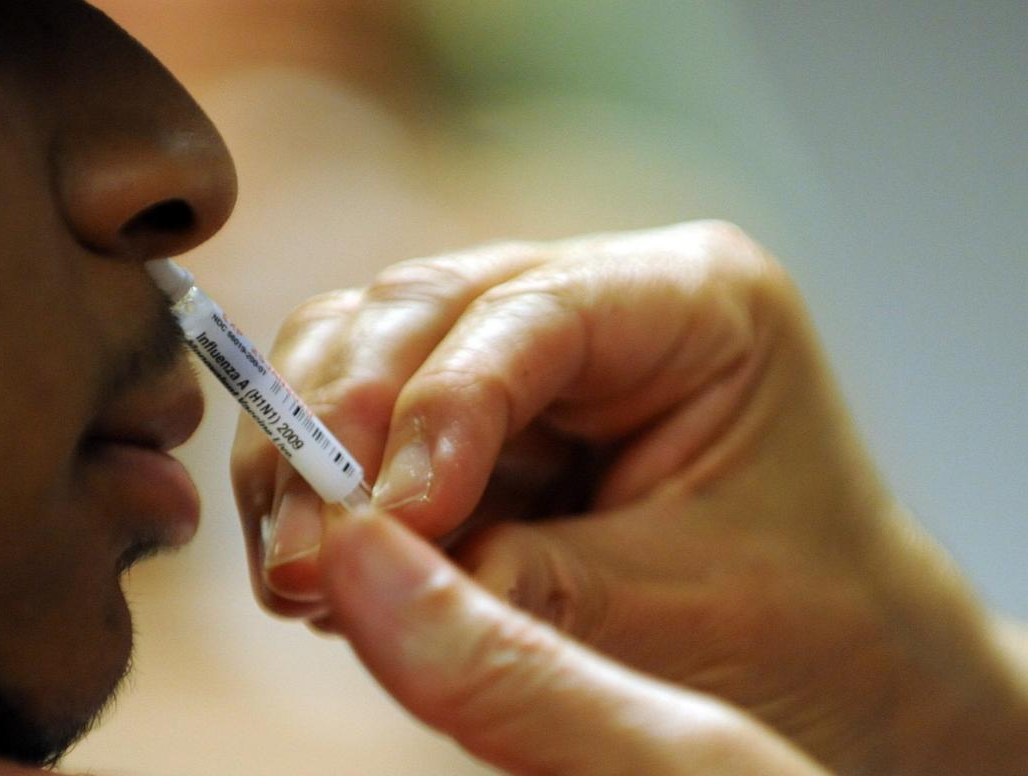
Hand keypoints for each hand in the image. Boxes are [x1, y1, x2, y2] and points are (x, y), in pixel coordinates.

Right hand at [231, 222, 1027, 773]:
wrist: (824, 648)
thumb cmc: (796, 617)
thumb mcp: (679, 609)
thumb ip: (526, 589)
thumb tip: (366, 575)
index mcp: (694, 299)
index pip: (532, 313)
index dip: (438, 411)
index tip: (384, 524)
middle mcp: (597, 292)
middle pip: (419, 306)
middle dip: (340, 431)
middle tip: (305, 559)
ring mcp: (524, 340)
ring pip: (363, 346)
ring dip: (306, 459)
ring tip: (299, 576)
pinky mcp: (473, 402)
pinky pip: (362, 415)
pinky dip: (321, 487)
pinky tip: (317, 568)